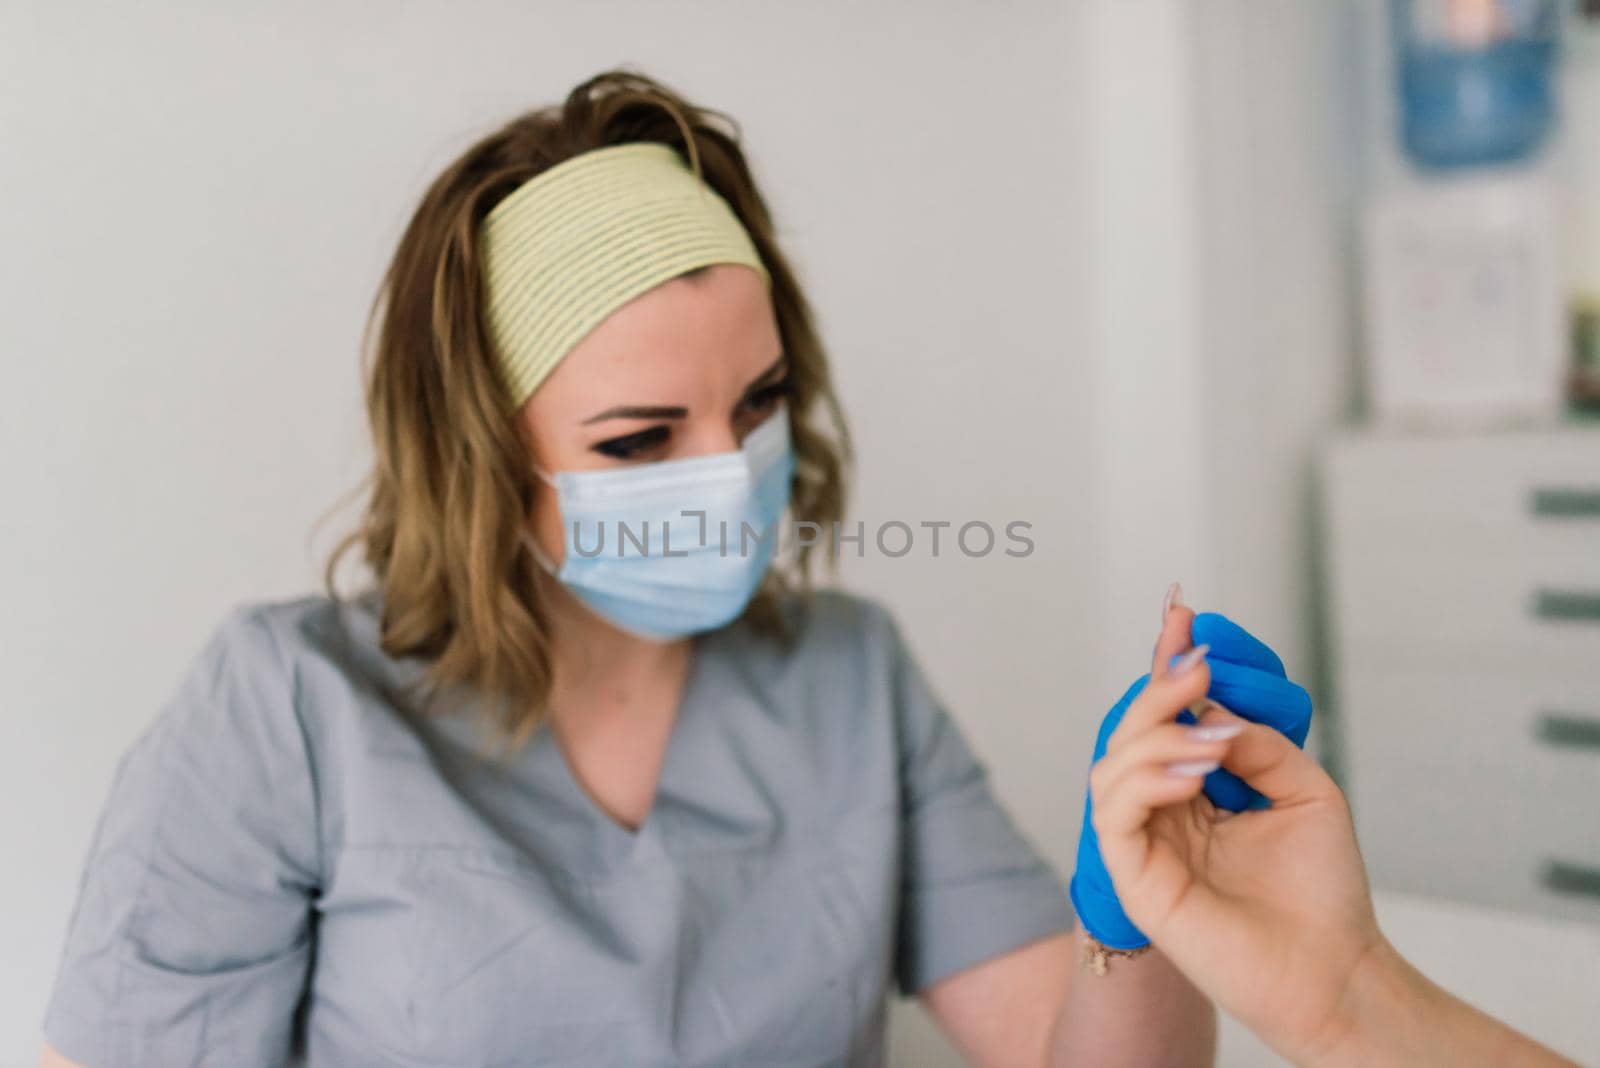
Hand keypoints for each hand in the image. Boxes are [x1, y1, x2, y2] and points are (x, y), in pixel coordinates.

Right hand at [1089, 669, 1382, 1062]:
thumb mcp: (1304, 790)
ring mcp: (1146, 843)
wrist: (1335, 970)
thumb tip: (1214, 711)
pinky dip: (1148, 781)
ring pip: (1113, 765)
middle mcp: (1164, 811)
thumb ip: (1258, 743)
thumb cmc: (1323, 894)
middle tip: (1199, 667)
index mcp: (1196, 790)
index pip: (1168, 719)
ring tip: (1215, 743)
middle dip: (1161, 690)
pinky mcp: (1136, 877)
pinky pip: (1115, 812)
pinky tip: (1196, 775)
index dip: (1169, 665)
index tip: (1182, 613)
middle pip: (1133, 732)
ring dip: (1160, 737)